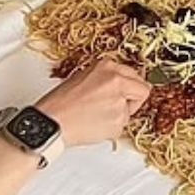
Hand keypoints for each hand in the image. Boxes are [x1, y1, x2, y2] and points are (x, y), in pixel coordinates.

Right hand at [36, 59, 150, 146]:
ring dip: (118, 116)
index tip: (125, 93)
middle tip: (114, 107)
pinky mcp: (119, 120)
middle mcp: (116, 80)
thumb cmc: (59, 103)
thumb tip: (120, 84)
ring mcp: (119, 100)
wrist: (51, 122)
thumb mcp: (83, 77)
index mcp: (107, 66)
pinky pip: (121, 126)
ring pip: (130, 111)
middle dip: (132, 100)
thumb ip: (105, 78)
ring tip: (95, 116)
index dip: (129, 87)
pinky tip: (94, 125)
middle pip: (142, 90)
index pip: (135, 75)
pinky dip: (111, 129)